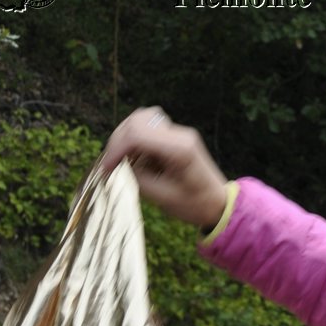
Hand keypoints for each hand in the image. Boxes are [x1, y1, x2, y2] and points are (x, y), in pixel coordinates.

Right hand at [100, 107, 228, 230]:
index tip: (106, 168)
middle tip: (111, 165)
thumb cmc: (196, 205)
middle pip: (136, 121)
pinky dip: (135, 139)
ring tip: (123, 161)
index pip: (137, 134)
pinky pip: (148, 128)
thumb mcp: (163, 197)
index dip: (116, 149)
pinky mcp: (175, 136)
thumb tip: (120, 160)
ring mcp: (179, 133)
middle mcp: (180, 135)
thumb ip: (138, 175)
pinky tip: (136, 158)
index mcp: (180, 149)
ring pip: (140, 119)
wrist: (219, 204)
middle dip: (118, 141)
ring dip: (126, 138)